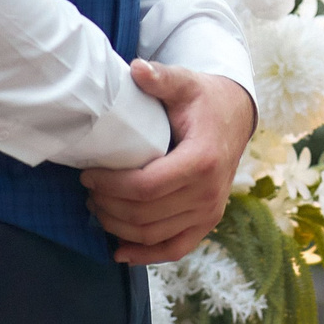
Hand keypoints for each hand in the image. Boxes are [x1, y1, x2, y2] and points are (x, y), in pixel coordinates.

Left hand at [80, 61, 257, 265]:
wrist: (235, 117)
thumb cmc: (204, 100)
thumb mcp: (185, 83)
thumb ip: (161, 78)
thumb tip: (137, 69)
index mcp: (202, 160)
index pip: (146, 187)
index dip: (110, 186)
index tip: (88, 175)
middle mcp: (209, 193)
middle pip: (145, 215)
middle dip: (108, 206)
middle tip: (87, 191)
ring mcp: (210, 212)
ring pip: (153, 235)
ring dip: (118, 227)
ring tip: (97, 208)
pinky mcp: (208, 223)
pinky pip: (175, 249)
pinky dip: (145, 255)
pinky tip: (119, 251)